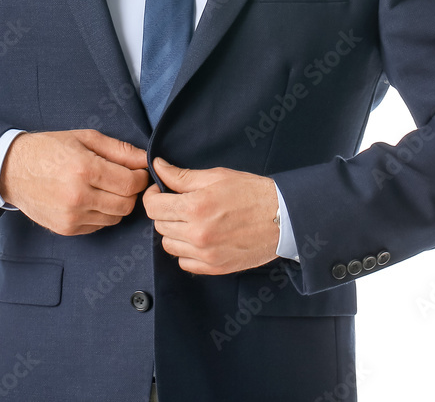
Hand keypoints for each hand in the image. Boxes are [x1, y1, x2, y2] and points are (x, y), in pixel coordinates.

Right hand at [0, 129, 149, 235]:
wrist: (12, 169)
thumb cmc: (50, 149)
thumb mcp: (85, 138)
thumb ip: (119, 149)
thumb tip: (145, 159)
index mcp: (85, 169)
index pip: (130, 183)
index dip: (141, 177)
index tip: (138, 171)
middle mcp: (78, 196)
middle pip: (126, 204)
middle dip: (131, 192)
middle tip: (124, 179)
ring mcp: (71, 216)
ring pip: (115, 218)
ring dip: (117, 204)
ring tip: (105, 187)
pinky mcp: (66, 228)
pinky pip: (99, 226)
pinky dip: (102, 214)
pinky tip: (91, 198)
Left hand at [142, 158, 279, 274]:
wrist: (282, 217)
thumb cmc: (251, 192)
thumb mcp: (216, 176)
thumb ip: (182, 176)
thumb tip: (158, 167)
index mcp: (195, 207)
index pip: (153, 207)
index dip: (152, 196)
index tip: (159, 191)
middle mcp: (197, 234)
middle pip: (159, 225)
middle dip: (164, 211)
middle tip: (178, 202)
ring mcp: (205, 254)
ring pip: (169, 246)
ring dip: (173, 232)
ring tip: (189, 220)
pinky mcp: (215, 268)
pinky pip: (184, 262)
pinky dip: (186, 251)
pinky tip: (198, 237)